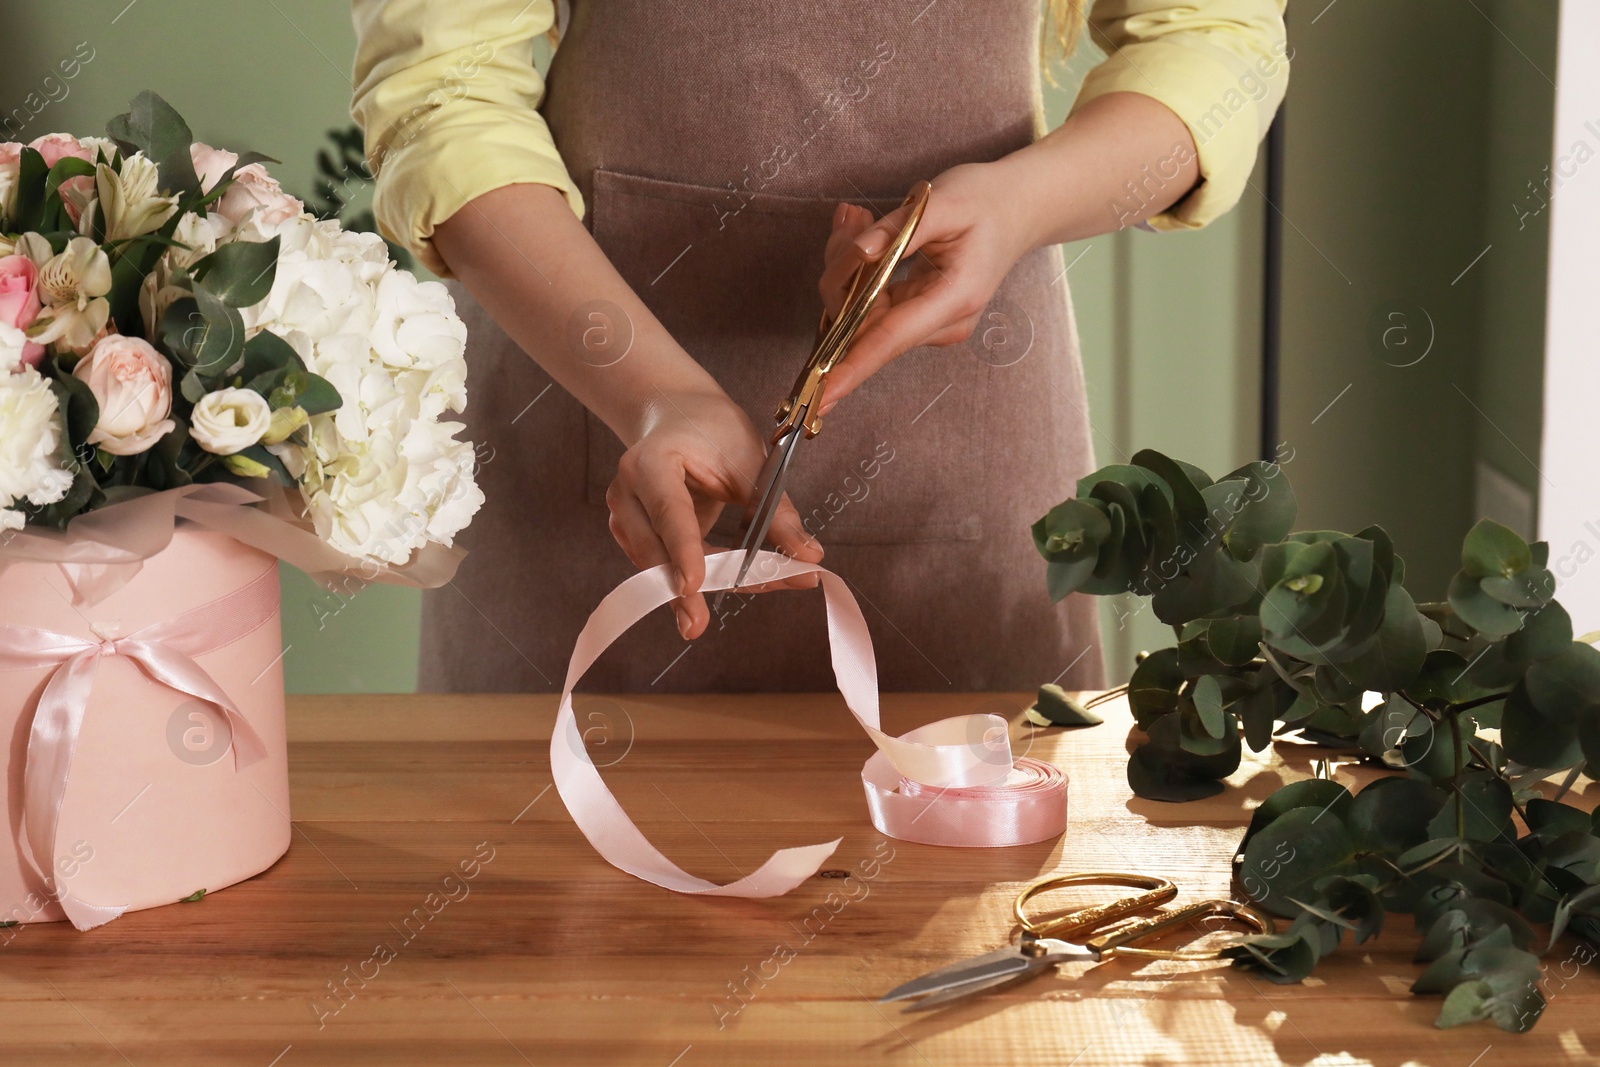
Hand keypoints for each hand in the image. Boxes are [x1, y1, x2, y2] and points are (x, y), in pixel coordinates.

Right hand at [605, 388, 822, 638]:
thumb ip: (775, 509)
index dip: (683, 551)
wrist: (678, 416)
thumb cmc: (713, 431)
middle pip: (654, 552)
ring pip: (661, 568)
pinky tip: (745, 578)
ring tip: (767, 585)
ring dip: (710, 584)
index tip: (693, 586)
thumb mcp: (751, 461)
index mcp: (650, 462)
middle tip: (700, 625)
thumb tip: (810, 556)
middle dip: (686, 589)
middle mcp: (628, 493)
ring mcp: (625, 519)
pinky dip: (707, 577)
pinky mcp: (635, 539)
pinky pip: (669, 567)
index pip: (668, 513)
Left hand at [816, 161, 1035, 410]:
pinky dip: (858, 267)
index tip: (821, 394)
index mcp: (955, 299)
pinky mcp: (917, 314)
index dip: (852, 368)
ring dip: (847, 264)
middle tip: (850, 217)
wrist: (1017, 209)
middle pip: (866, 321)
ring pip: (860, 310)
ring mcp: (929, 323)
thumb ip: (900, 229)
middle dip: (842, 273)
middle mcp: (941, 323)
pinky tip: (863, 228)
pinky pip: (870, 301)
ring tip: (857, 215)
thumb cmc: (986, 201)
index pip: (892, 339)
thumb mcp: (946, 201)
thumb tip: (860, 252)